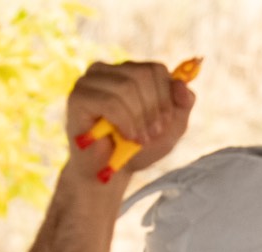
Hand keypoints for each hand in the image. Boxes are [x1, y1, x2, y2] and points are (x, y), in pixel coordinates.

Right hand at [64, 61, 194, 181]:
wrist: (108, 173)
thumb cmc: (138, 149)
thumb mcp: (170, 129)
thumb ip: (182, 105)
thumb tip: (183, 84)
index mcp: (129, 72)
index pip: (155, 69)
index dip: (166, 97)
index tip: (165, 123)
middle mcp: (108, 70)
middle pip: (142, 75)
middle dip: (153, 108)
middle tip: (153, 133)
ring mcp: (90, 80)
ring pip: (126, 87)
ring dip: (139, 118)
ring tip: (140, 139)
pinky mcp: (78, 96)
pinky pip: (110, 101)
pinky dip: (125, 122)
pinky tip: (127, 137)